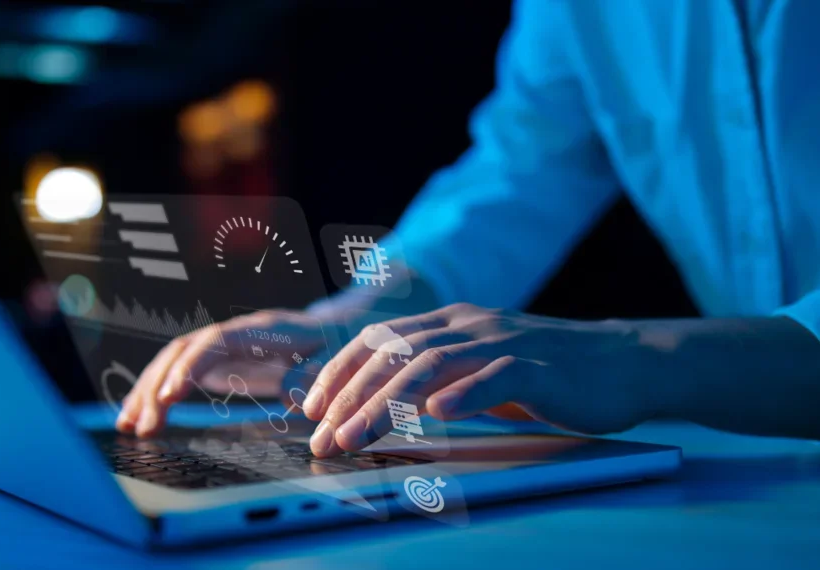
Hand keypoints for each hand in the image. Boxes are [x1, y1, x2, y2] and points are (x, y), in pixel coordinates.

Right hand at [116, 310, 330, 436]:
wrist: (333, 329)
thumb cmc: (333, 346)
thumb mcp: (332, 359)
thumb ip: (313, 376)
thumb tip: (294, 398)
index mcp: (261, 330)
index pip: (214, 342)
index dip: (190, 367)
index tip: (170, 396)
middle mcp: (233, 333)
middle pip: (183, 350)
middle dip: (157, 385)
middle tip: (143, 425)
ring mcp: (221, 345)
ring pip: (173, 360)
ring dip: (147, 391)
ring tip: (128, 425)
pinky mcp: (217, 361)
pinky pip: (179, 372)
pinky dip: (157, 393)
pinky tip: (140, 416)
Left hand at [302, 303, 654, 456]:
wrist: (621, 363)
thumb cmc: (545, 371)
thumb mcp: (479, 367)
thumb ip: (437, 376)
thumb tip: (383, 403)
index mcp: (451, 322)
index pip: (379, 339)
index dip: (340, 371)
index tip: (312, 407)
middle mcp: (470, 325)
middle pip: (395, 353)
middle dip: (351, 395)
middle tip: (323, 435)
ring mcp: (504, 342)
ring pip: (432, 364)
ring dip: (387, 402)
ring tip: (357, 436)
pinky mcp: (539, 367)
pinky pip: (496, 376)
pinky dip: (464, 394)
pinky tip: (439, 415)